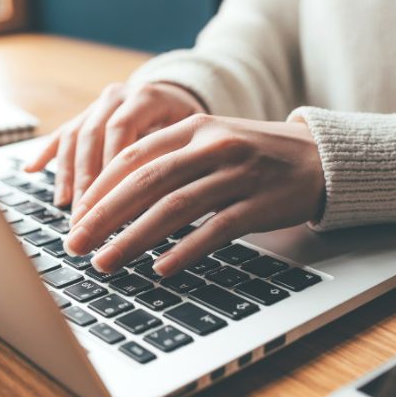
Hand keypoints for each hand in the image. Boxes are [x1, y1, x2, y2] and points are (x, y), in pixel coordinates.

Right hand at [23, 81, 204, 206]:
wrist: (179, 95)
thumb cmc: (191, 125)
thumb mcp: (192, 136)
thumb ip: (175, 156)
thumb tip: (163, 200)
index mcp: (146, 97)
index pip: (122, 130)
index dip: (111, 166)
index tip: (109, 201)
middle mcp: (117, 96)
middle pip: (93, 135)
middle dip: (86, 179)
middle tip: (84, 215)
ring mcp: (98, 104)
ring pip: (74, 136)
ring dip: (67, 173)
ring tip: (65, 205)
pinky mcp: (85, 115)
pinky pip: (62, 133)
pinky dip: (46, 153)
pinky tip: (30, 170)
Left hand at [63, 114, 324, 276]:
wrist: (320, 158)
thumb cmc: (255, 155)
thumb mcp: (211, 143)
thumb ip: (169, 160)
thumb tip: (115, 197)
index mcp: (194, 127)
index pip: (133, 156)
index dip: (99, 188)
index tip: (75, 216)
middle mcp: (213, 145)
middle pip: (146, 181)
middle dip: (104, 216)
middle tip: (75, 244)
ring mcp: (238, 174)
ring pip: (175, 207)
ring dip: (134, 238)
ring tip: (105, 262)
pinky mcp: (260, 203)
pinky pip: (216, 229)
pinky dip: (185, 250)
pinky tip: (160, 269)